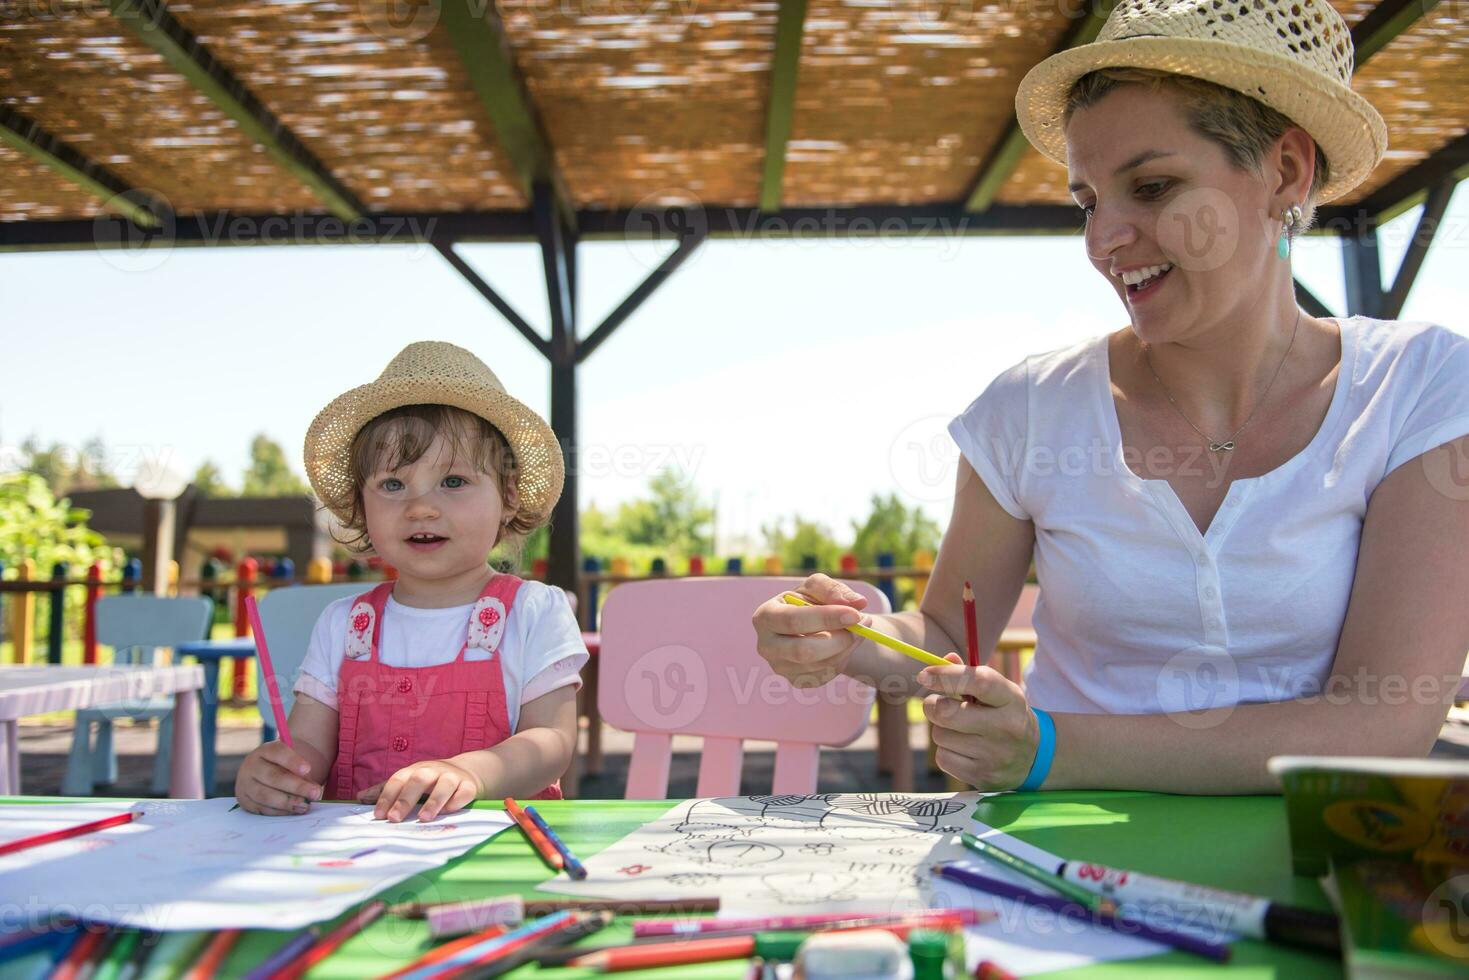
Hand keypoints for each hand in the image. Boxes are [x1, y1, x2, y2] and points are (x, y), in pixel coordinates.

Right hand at [235, 741, 322, 815]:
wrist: (263, 774)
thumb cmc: (284, 767)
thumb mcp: (292, 763)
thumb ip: (301, 774)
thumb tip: (313, 791)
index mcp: (265, 751)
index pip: (278, 752)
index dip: (293, 761)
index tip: (308, 769)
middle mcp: (251, 765)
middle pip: (273, 777)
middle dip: (296, 787)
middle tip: (315, 793)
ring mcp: (245, 784)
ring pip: (265, 795)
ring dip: (287, 802)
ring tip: (305, 805)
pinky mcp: (244, 801)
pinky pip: (262, 808)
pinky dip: (279, 811)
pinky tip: (293, 811)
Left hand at [360, 759, 482, 822]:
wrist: (467, 773)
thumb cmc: (431, 781)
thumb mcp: (409, 781)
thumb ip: (387, 790)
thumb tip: (360, 797)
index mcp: (415, 770)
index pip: (398, 780)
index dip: (387, 796)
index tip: (378, 815)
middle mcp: (433, 771)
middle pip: (419, 780)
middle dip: (405, 799)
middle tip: (394, 818)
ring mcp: (452, 777)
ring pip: (444, 785)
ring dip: (433, 801)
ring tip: (423, 818)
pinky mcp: (469, 786)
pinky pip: (464, 792)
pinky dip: (457, 801)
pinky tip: (449, 811)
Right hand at [752, 574, 869, 688]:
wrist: (812, 624)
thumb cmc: (810, 601)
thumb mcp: (818, 586)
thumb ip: (835, 590)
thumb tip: (858, 603)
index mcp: (765, 617)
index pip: (793, 620)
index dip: (826, 618)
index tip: (855, 614)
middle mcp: (766, 646)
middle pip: (803, 651)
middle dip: (839, 639)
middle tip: (863, 626)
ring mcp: (779, 667)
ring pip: (820, 665)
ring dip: (846, 647)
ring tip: (858, 629)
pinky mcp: (796, 681)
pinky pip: (825, 675)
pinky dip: (842, 658)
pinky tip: (843, 644)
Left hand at [918, 654, 1039, 790]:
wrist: (1034, 758)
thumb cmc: (1005, 715)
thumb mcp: (998, 692)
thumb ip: (969, 674)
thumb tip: (944, 660)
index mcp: (1011, 699)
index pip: (978, 681)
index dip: (946, 676)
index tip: (924, 675)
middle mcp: (1006, 727)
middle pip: (947, 712)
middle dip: (933, 705)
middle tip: (936, 704)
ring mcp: (995, 755)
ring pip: (940, 735)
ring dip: (942, 730)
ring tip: (960, 731)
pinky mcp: (983, 777)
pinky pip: (943, 758)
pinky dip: (946, 752)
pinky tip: (964, 750)